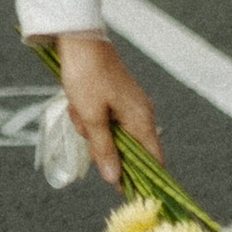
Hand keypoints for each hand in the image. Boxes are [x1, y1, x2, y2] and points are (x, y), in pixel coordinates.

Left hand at [46, 30, 161, 191]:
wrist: (78, 38)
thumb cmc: (86, 76)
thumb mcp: (91, 116)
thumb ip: (104, 149)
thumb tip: (114, 179)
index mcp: (141, 120)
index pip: (154, 160)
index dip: (143, 179)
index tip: (128, 193)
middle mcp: (141, 114)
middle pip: (126, 149)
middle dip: (101, 145)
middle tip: (85, 126)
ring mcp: (128, 105)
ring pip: (110, 134)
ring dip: (90, 128)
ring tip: (78, 108)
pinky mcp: (115, 98)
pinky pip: (102, 119)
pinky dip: (88, 117)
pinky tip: (77, 103)